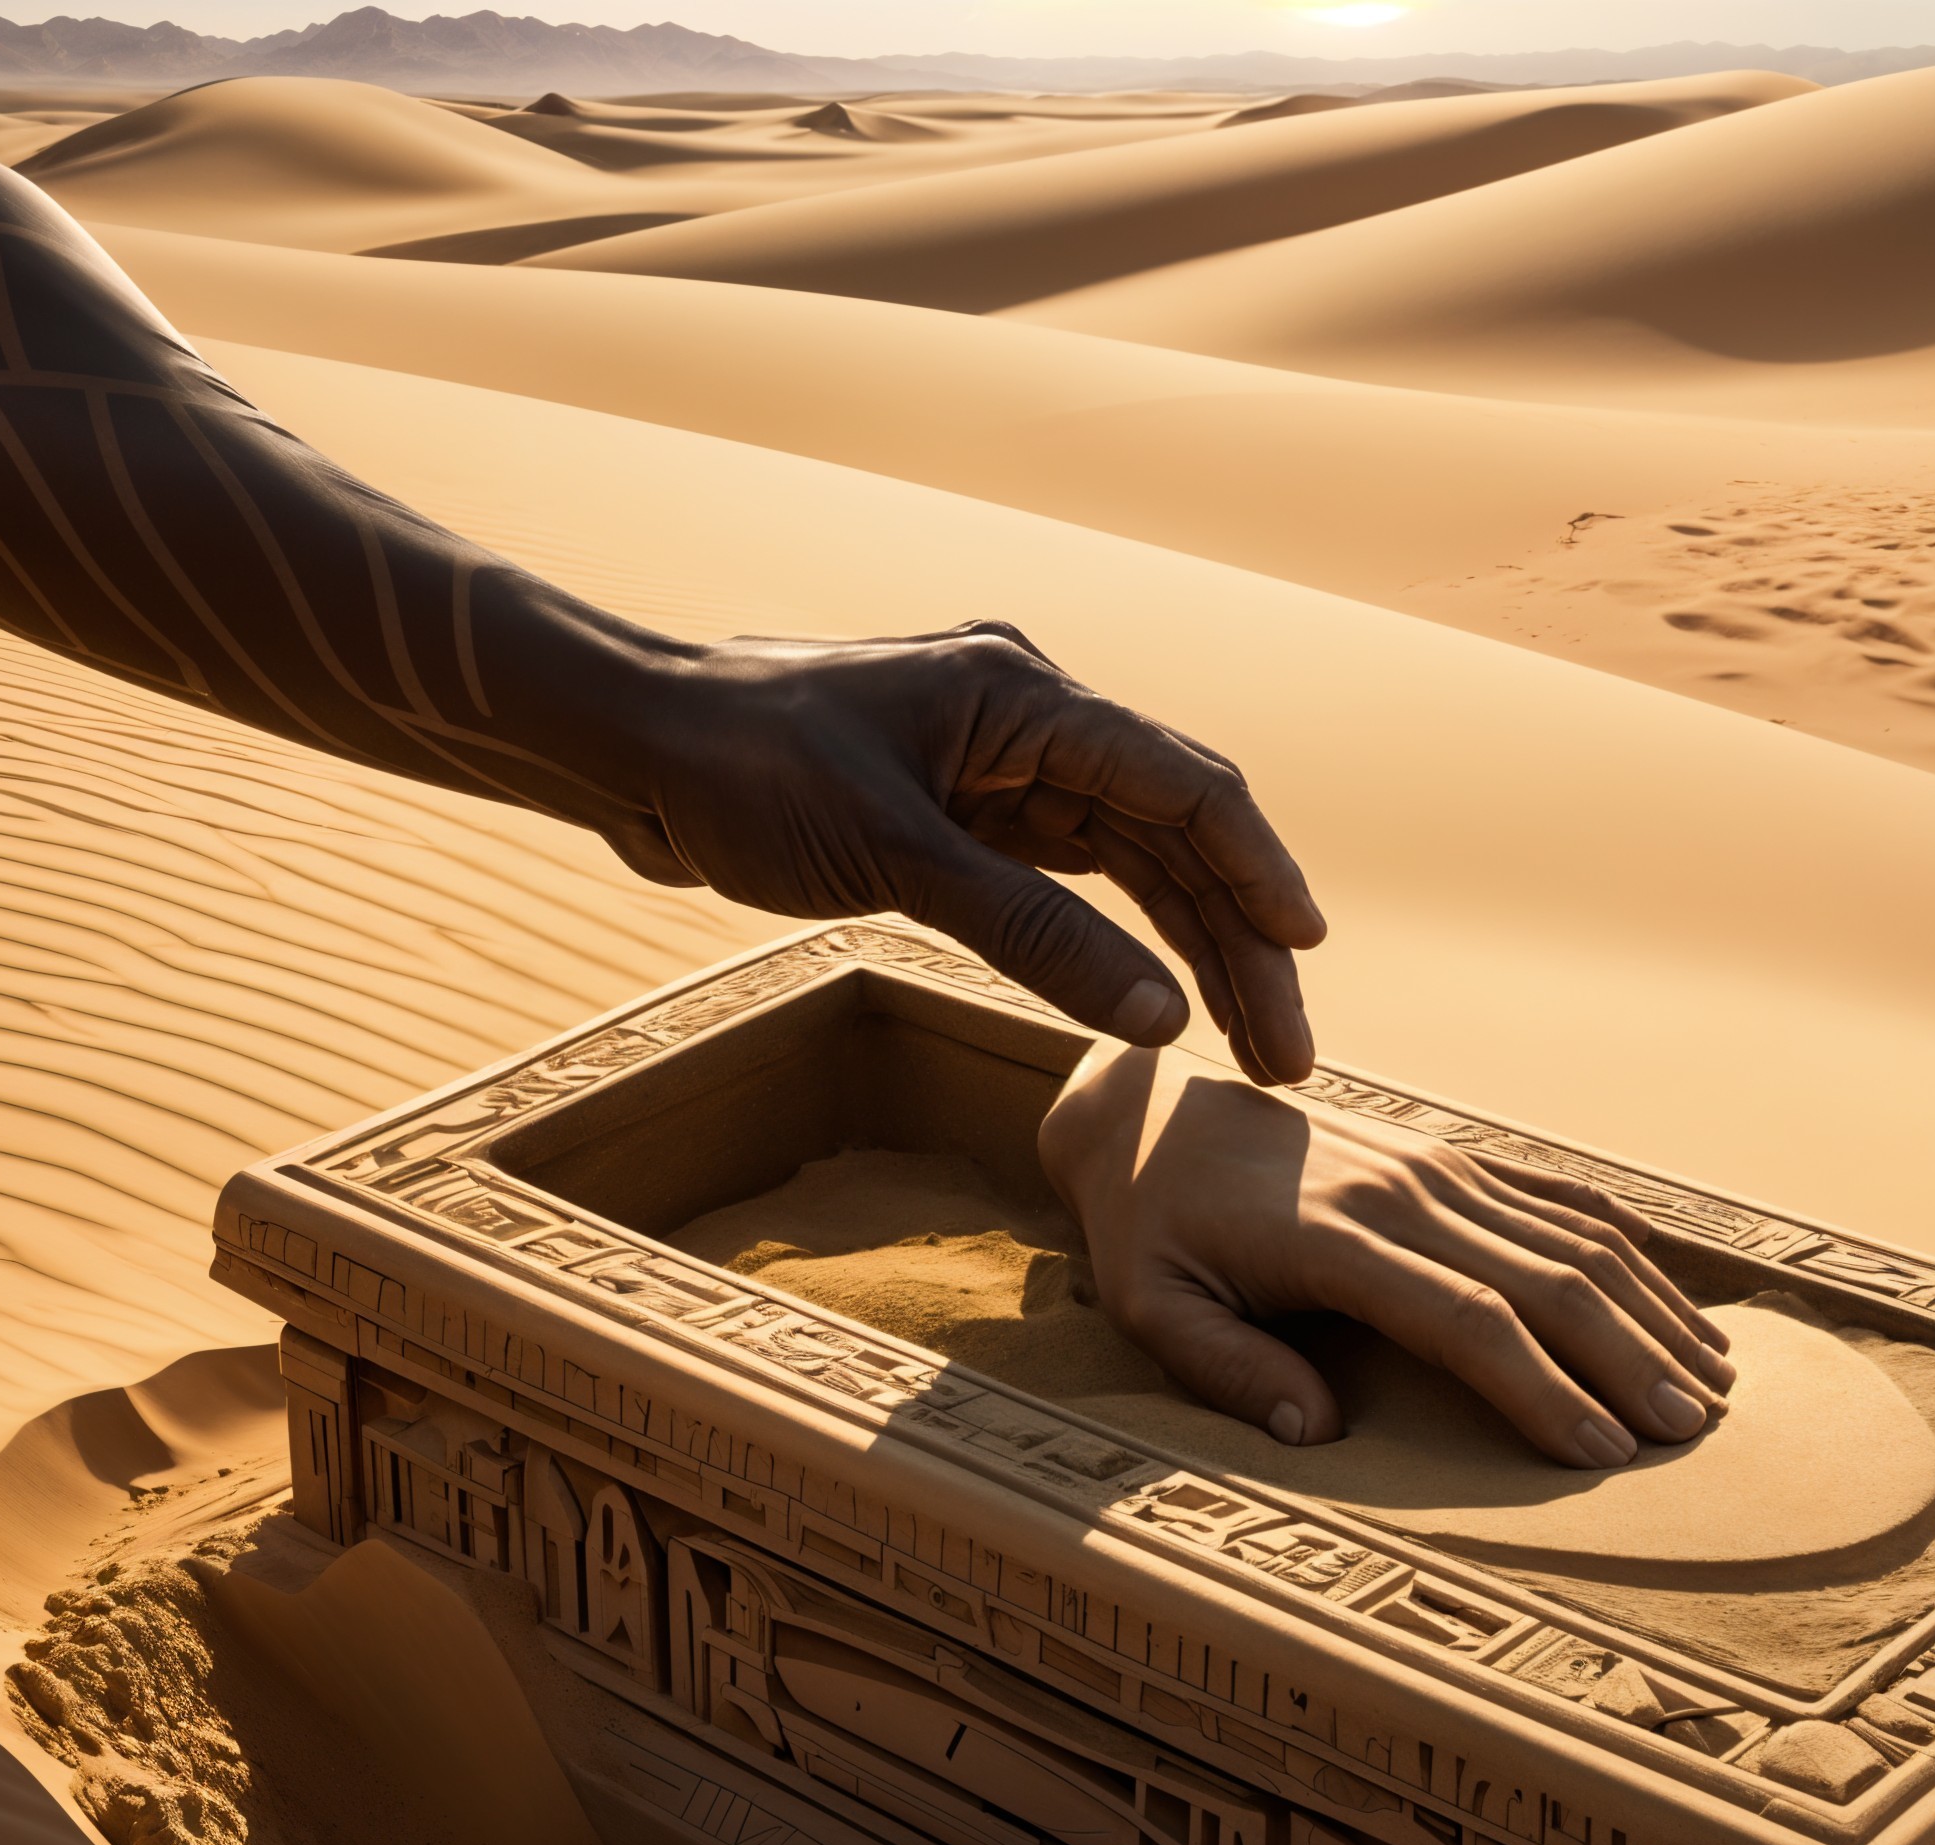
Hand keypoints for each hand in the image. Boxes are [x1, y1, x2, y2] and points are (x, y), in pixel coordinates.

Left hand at [605, 620, 1325, 1081]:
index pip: (1185, 787)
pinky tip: (1158, 1003)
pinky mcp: (961, 819)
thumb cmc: (743, 771)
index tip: (1304, 959)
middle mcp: (1030, 724)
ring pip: (1131, 868)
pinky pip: (1070, 883)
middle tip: (1288, 1056)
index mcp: (1028, 698)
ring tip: (1246, 1050)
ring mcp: (997, 772)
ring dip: (1192, 954)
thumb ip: (1031, 933)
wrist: (630, 748)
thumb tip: (1158, 1015)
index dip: (1259, 874)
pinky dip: (1117, 943)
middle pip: (1174, 838)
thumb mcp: (895, 858)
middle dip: (1239, 944)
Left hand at [1039, 1043, 1734, 1468]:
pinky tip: (1678, 1299)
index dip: (1542, 1387)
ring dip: (1649, 1309)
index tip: (1601, 1452)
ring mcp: (1436, 1167)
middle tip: (1690, 1433)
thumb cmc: (1146, 1229)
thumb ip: (1228, 1371)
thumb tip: (1318, 1433)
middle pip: (1548, 1278)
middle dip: (1628, 1358)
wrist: (1144, 1109)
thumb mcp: (1150, 1307)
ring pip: (1572, 1238)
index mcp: (1336, 1239)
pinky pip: (1557, 1198)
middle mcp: (1405, 1193)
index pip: (1469, 1319)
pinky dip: (1626, 1247)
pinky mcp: (1447, 1158)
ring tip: (1711, 1381)